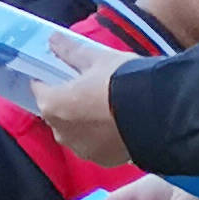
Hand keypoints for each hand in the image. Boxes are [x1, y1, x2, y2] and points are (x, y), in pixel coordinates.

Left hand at [36, 49, 131, 164]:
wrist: (158, 113)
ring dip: (83, 122)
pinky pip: (95, 145)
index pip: (39, 89)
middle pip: (56, 113)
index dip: (49, 80)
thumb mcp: (97, 59)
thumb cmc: (121, 81)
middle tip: (87, 88)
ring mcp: (82, 149)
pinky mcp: (103, 160)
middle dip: (66, 102)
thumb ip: (71, 51)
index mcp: (53, 105)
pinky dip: (100, 136)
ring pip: (75, 132)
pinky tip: (115, 124)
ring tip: (104, 106)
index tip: (60, 74)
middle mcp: (61, 132)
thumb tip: (53, 39)